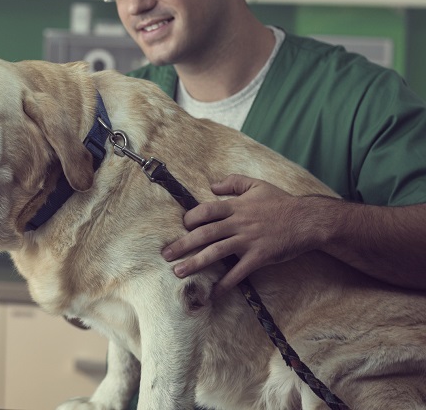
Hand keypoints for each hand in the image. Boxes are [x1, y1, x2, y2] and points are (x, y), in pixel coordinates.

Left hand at [161, 174, 321, 298]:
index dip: (190, 219)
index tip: (182, 227)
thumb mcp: (257, 185)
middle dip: (183, 244)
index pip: (206, 211)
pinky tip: (214, 292)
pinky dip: (226, 283)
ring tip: (179, 272)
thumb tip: (212, 186)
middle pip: (204, 233)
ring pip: (216, 252)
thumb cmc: (282, 202)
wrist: (308, 219)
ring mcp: (248, 240)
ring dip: (195, 263)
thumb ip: (233, 182)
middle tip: (166, 255)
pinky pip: (239, 272)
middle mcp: (238, 223)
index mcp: (236, 206)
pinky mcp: (259, 256)